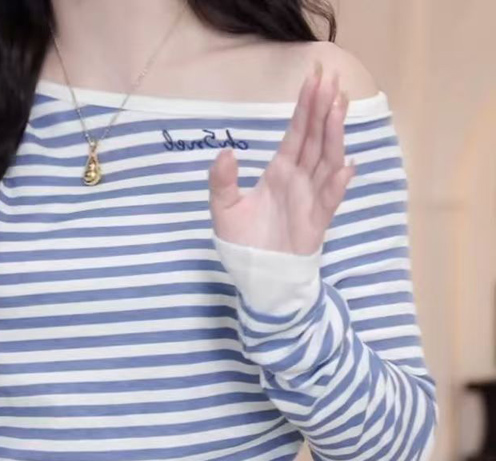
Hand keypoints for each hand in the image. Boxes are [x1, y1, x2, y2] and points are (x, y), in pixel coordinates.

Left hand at [209, 62, 354, 255]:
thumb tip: (226, 152)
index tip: (314, 79)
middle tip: (332, 78)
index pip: (296, 133)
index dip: (305, 107)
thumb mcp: (223, 209)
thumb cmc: (243, 242)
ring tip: (339, 108)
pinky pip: (329, 200)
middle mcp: (300, 179)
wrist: (256, 275)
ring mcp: (311, 198)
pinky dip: (338, 184)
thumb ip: (221, 181)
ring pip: (327, 160)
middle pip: (315, 139)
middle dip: (324, 109)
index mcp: (280, 171)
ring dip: (334, 135)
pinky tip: (346, 166)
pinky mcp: (317, 221)